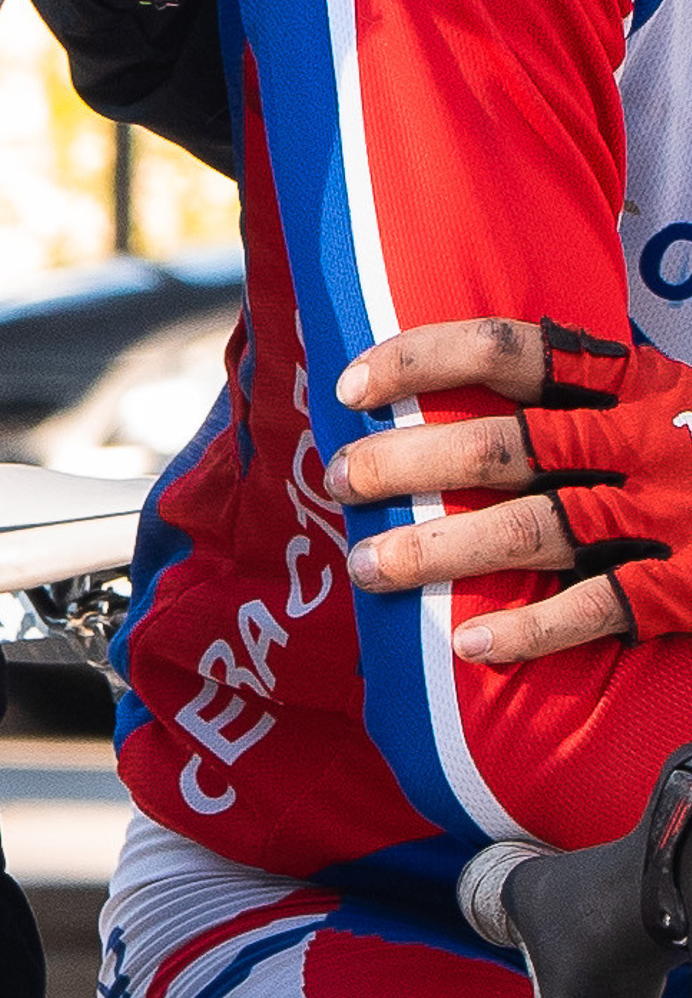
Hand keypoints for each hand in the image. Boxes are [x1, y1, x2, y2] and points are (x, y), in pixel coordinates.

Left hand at [330, 316, 691, 666]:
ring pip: (530, 530)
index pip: (510, 349)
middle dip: (404, 463)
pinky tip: (469, 647)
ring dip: (437, 551)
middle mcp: (649, 440)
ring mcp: (673, 514)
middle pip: (499, 446)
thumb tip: (480, 397)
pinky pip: (599, 609)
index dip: (420, 359)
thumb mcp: (678, 395)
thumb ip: (598, 393)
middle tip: (339, 480)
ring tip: (369, 567)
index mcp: (641, 381)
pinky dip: (531, 630)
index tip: (352, 384)